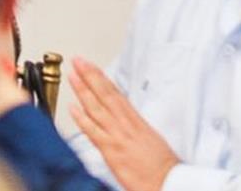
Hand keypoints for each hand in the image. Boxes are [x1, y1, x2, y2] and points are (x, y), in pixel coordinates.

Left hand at [68, 56, 179, 190]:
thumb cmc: (161, 166)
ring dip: (83, 91)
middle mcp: (126, 125)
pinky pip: (93, 132)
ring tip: (72, 76)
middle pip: (105, 95)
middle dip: (90, 76)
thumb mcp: (150, 138)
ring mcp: (117, 136)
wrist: (168, 182)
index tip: (91, 66)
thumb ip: (133, 127)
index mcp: (136, 121)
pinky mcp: (112, 150)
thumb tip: (124, 120)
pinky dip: (82, 119)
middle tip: (78, 61)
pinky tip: (72, 108)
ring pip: (97, 108)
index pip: (116, 94)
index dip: (102, 78)